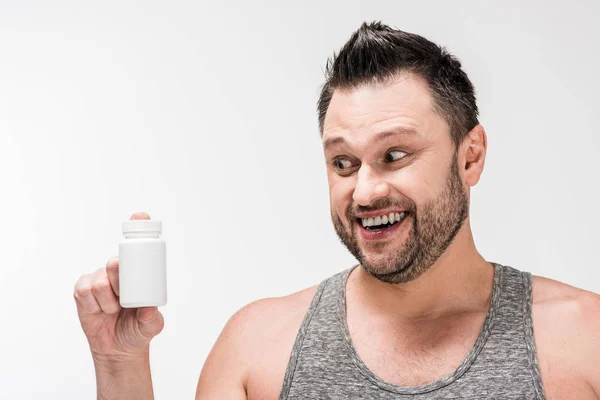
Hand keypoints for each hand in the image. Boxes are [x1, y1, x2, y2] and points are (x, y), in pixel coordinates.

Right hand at [74, 212, 164, 361]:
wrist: (119, 349)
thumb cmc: (138, 330)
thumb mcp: (151, 325)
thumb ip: (152, 319)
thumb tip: (150, 308)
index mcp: (136, 274)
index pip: (136, 247)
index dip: (137, 228)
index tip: (140, 216)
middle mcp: (116, 273)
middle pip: (115, 262)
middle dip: (118, 276)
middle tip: (122, 296)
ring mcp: (98, 280)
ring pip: (99, 281)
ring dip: (107, 300)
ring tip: (114, 310)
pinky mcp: (82, 291)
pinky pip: (84, 291)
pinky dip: (92, 304)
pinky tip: (99, 311)